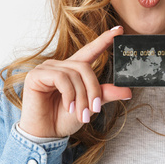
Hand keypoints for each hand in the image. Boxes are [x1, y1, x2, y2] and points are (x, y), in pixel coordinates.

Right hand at [18, 26, 132, 137]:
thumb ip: (105, 95)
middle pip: (85, 68)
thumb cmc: (64, 119)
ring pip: (74, 74)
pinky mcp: (36, 75)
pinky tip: (68, 106)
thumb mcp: (89, 106)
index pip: (90, 51)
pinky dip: (69, 94)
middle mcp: (60, 66)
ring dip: (81, 96)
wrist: (46, 134)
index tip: (119, 30)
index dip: (104, 40)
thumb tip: (128, 91)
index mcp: (73, 70)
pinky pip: (60, 78)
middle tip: (94, 110)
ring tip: (81, 113)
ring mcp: (47, 68)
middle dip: (93, 90)